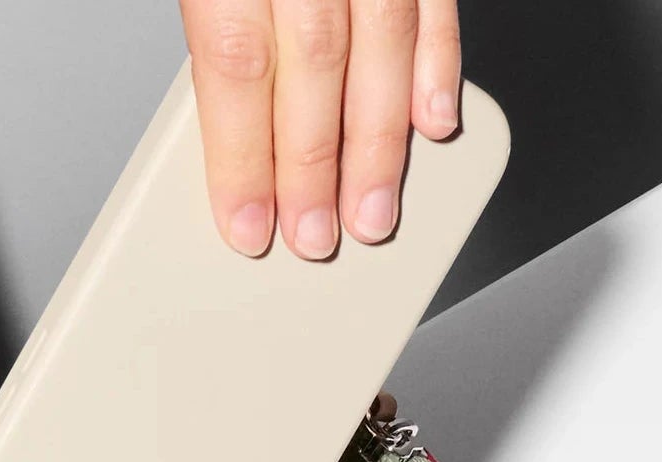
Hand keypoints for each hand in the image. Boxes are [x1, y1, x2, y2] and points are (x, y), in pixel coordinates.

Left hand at [178, 0, 462, 257]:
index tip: (247, 227)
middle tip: (314, 237)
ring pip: (384, 43)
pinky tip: (433, 123)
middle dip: (315, 168)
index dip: (243, 158)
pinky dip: (439, 66)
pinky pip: (435, 2)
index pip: (237, 67)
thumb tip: (230, 139)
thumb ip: (223, 36)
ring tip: (372, 212)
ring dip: (380, 143)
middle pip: (315, 65)